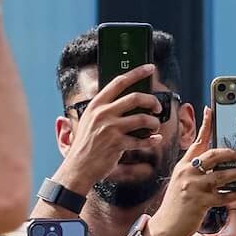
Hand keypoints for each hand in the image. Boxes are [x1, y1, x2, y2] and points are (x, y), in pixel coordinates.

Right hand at [55, 65, 165, 191]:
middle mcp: (103, 114)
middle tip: (156, 106)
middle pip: (135, 98)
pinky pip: (142, 140)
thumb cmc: (86, 144)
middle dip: (152, 101)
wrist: (78, 167)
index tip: (150, 68)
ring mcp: (110, 129)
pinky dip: (152, 140)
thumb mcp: (90, 121)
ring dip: (153, 122)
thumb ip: (105, 109)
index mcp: (96, 105)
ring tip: (154, 126)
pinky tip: (155, 140)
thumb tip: (127, 100)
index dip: (137, 73)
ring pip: (142, 119)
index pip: (119, 82)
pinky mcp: (117, 144)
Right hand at [142, 110, 235, 235]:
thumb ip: (196, 168)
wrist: (165, 226)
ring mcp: (193, 187)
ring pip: (223, 175)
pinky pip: (225, 196)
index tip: (211, 109)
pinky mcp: (200, 202)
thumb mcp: (182, 180)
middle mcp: (187, 172)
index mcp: (184, 165)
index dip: (205, 124)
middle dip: (233, 152)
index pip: (197, 141)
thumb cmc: (177, 204)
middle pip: (214, 155)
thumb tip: (218, 159)